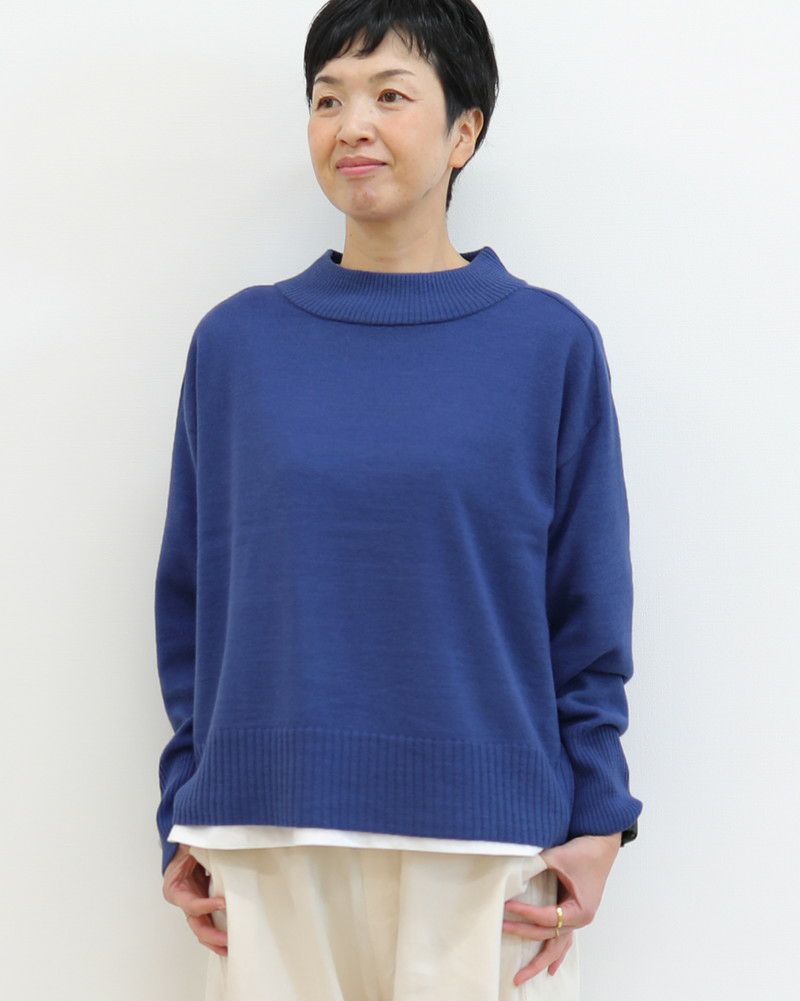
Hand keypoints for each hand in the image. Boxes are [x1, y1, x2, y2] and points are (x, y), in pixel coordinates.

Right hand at [162, 843, 227, 955]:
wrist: (188, 845)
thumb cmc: (186, 845)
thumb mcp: (188, 843)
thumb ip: (194, 845)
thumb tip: (208, 840)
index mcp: (175, 888)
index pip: (190, 903)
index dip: (204, 905)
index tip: (221, 903)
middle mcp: (184, 900)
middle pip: (196, 923)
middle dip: (211, 934)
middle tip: (227, 939)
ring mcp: (196, 904)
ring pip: (203, 928)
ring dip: (216, 940)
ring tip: (231, 948)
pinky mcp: (206, 904)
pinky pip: (212, 922)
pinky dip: (220, 932)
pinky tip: (232, 940)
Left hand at [502, 833, 620, 986]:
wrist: (601, 844)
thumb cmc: (584, 851)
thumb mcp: (558, 857)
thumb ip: (535, 867)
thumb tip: (511, 876)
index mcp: (579, 910)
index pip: (546, 916)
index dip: (525, 912)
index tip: (507, 906)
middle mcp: (579, 920)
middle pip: (548, 936)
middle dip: (523, 935)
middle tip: (500, 929)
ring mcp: (578, 919)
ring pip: (557, 946)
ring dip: (539, 961)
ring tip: (520, 976)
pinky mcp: (575, 914)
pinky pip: (564, 940)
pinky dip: (557, 954)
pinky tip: (550, 970)